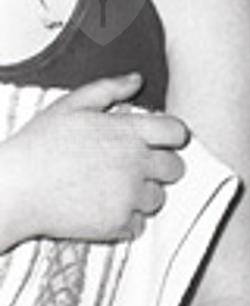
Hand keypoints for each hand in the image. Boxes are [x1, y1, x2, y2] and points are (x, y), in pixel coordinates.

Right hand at [0, 75, 187, 246]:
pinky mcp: (118, 223)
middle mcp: (135, 164)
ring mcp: (128, 196)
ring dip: (141, 195)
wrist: (12, 191)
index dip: (170, 136)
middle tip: (131, 167)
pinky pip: (138, 224)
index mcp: (127, 133)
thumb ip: (107, 89)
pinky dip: (124, 220)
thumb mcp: (68, 107)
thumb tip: (136, 80)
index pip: (177, 132)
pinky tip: (101, 207)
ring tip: (109, 188)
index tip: (157, 142)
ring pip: (158, 198)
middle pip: (175, 168)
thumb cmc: (35, 148)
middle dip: (159, 167)